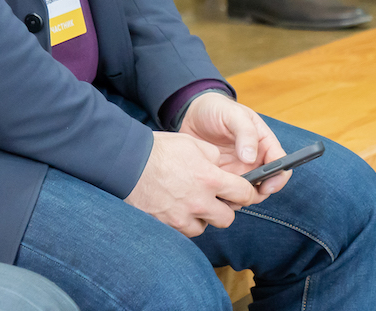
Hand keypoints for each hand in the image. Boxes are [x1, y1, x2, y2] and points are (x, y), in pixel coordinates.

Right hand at [125, 131, 258, 236]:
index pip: (244, 194)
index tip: (244, 193)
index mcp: (210, 179)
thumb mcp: (191, 143)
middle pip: (228, 218)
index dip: (248, 193)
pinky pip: (185, 231)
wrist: (127, 163)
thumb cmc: (159, 150)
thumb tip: (221, 167)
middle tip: (215, 200)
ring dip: (203, 217)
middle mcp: (200, 202)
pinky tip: (177, 209)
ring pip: (206, 227)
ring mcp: (183, 217)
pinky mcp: (169, 225)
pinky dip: (184, 222)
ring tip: (191, 203)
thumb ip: (213, 157)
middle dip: (224, 209)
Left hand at [180, 93, 289, 201]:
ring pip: (248, 193)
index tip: (266, 186)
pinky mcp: (223, 176)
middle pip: (267, 184)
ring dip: (240, 198)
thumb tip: (251, 158)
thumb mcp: (232, 114)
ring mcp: (240, 170)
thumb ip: (245, 133)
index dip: (278, 178)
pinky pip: (230, 193)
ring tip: (225, 194)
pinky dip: (225, 197)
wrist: (193, 113)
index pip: (281, 164)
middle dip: (258, 193)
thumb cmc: (217, 109)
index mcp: (264, 143)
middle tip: (241, 194)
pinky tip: (214, 193)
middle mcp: (255, 159)